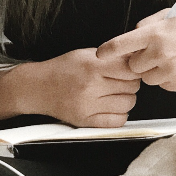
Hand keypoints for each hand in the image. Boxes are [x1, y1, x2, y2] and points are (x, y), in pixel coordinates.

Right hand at [15, 48, 141, 127]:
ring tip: (116, 93)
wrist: (38, 87)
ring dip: (127, 98)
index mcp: (92, 66)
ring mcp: (88, 106)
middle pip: (131, 87)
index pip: (129, 69)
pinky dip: (120, 114)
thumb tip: (137, 58)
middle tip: (121, 80)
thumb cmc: (63, 68)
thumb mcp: (87, 54)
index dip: (134, 69)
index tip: (130, 69)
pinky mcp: (86, 121)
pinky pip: (118, 121)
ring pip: (128, 104)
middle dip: (131, 83)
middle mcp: (90, 87)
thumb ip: (112, 56)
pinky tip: (112, 106)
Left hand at [97, 9, 175, 92]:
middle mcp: (160, 53)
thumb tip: (133, 34)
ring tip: (171, 60)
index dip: (107, 50)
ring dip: (153, 71)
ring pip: (147, 78)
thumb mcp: (172, 16)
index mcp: (155, 34)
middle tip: (152, 54)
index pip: (120, 44)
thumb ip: (149, 24)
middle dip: (138, 61)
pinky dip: (167, 79)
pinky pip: (163, 85)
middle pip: (132, 66)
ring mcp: (169, 71)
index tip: (100, 54)